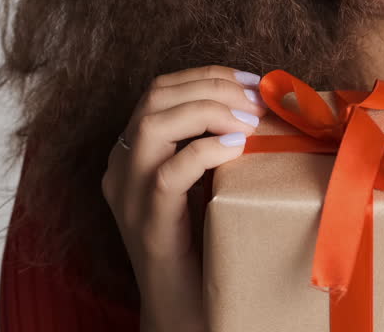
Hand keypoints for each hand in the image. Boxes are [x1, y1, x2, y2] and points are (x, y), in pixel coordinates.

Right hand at [101, 65, 267, 331]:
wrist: (185, 306)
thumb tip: (264, 106)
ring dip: (209, 112)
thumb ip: (216, 144)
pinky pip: (168, 173)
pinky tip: (236, 148)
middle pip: (155, 98)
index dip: (208, 76)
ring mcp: (128, 195)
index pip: (161, 90)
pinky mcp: (147, 222)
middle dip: (212, 87)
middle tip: (257, 101)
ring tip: (248, 121)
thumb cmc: (204, 242)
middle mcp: (120, 167)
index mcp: (131, 153)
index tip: (253, 81)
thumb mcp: (206, 182)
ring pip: (153, 126)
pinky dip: (204, 152)